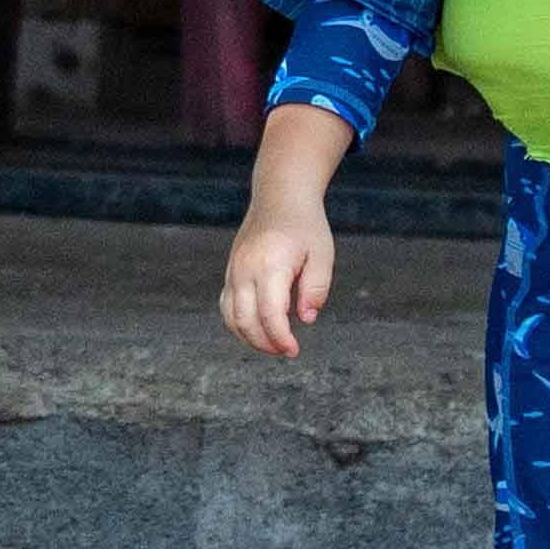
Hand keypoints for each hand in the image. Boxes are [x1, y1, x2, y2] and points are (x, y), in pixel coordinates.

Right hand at [221, 196, 334, 359]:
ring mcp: (233, 270)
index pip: (270, 314)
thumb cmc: (304, 226)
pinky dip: (238, 324)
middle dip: (265, 343)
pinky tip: (258, 329)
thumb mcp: (322, 254)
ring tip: (273, 344)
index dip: (281, 339)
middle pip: (245, 321)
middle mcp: (245, 269)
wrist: (279, 197)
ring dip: (249, 338)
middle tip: (286, 351)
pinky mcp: (230, 272)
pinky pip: (227, 306)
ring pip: (231, 317)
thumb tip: (306, 318)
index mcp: (270, 265)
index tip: (294, 350)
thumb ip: (316, 288)